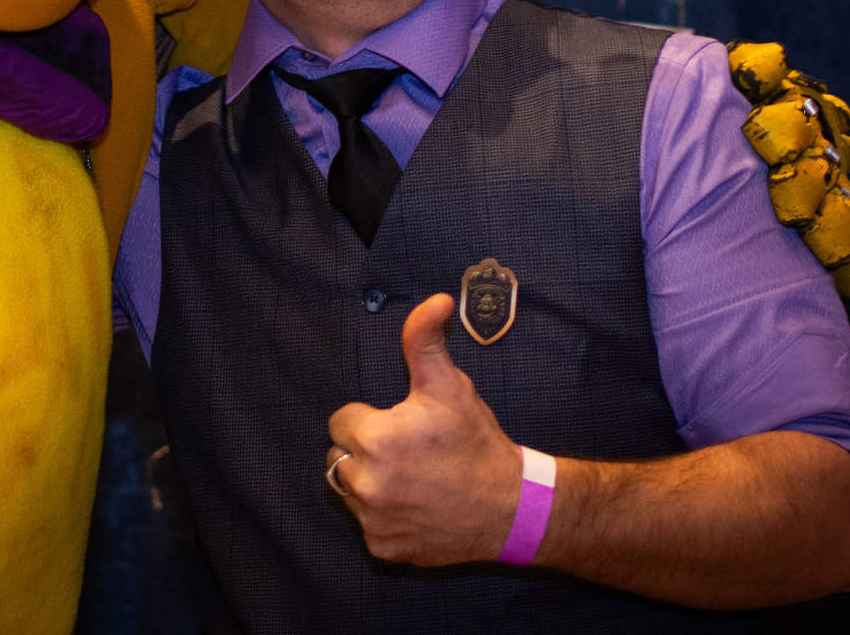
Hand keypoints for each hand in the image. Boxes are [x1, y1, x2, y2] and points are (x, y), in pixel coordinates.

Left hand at [325, 293, 523, 565]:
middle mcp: (365, 484)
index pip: (341, 420)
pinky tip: (416, 505)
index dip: (370, 417)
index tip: (400, 424)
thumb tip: (434, 301)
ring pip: (349, 490)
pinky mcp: (384, 548)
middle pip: (338, 455)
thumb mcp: (450, 386)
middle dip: (363, 449)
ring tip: (410, 476)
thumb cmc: (476, 443)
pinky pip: (368, 525)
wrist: (511, 507)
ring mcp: (373, 520)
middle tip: (405, 450)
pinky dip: (384, 517)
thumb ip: (425, 340)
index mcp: (374, 439)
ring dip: (369, 481)